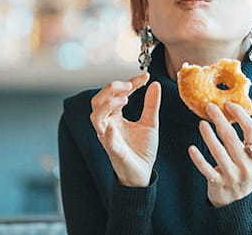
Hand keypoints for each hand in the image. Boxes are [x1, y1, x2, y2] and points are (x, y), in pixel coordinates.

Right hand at [90, 72, 160, 187]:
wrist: (143, 174)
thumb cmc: (142, 149)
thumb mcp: (150, 123)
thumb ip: (151, 104)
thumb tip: (155, 84)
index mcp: (115, 116)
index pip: (117, 93)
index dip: (130, 82)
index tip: (146, 76)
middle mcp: (108, 124)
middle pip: (98, 100)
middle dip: (111, 89)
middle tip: (130, 84)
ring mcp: (108, 137)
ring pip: (96, 116)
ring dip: (108, 105)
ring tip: (125, 98)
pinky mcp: (113, 151)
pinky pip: (106, 139)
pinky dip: (109, 131)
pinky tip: (115, 125)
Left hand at [188, 101, 251, 207]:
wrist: (238, 204)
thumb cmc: (242, 173)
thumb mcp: (250, 159)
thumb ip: (245, 141)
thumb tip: (231, 111)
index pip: (251, 130)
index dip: (240, 115)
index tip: (229, 105)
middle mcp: (247, 166)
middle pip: (231, 137)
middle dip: (219, 119)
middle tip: (210, 107)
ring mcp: (232, 176)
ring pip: (218, 151)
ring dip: (208, 135)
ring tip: (201, 123)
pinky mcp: (219, 184)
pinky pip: (206, 169)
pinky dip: (198, 158)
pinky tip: (191, 148)